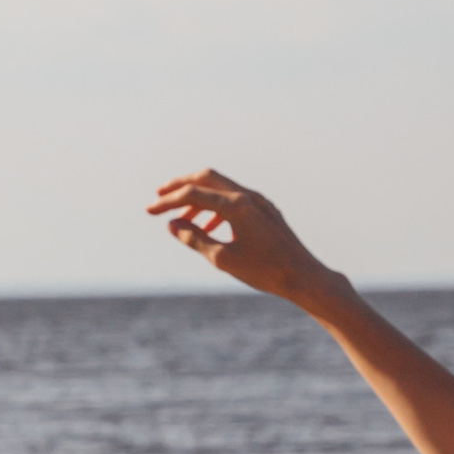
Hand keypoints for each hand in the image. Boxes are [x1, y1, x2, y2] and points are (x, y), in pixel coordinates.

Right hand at [147, 166, 345, 313]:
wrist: (303, 276)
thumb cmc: (264, 271)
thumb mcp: (222, 258)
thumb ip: (195, 238)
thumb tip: (172, 224)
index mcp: (236, 205)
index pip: (193, 194)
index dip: (168, 201)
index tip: (149, 211)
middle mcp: (248, 196)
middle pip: (207, 178)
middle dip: (181, 185)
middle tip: (160, 195)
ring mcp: (259, 201)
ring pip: (221, 187)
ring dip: (198, 197)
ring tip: (181, 217)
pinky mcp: (265, 211)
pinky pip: (234, 199)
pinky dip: (215, 207)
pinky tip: (208, 226)